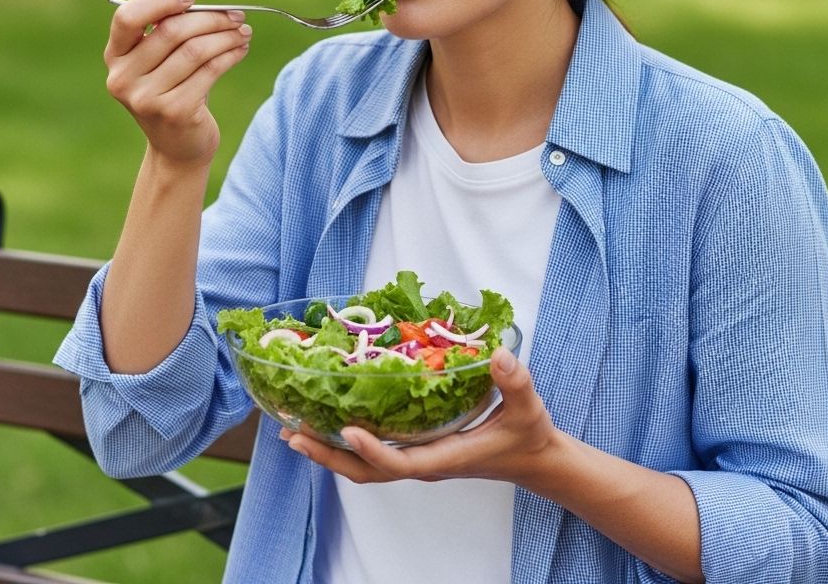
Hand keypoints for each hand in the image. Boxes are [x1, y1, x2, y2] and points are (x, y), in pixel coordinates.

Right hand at [104, 0, 252, 165]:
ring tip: (243, 32)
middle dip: (209, 18)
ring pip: (195, 51)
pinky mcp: (174, 111)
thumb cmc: (171, 89)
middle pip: (171, 32)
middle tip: (236, 15)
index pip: (128, 17)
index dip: (162, 1)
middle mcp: (123, 77)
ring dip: (226, 36)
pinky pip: (210, 71)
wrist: (178, 146)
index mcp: (115, 56)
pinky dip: (230, 55)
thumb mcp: (160, 55)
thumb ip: (158, 17)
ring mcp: (146, 98)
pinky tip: (241, 49)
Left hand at [281, 348, 559, 484]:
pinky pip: (372, 454)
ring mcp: (417, 458)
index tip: (347, 430)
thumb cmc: (528, 435)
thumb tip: (500, 357)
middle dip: (329, 455)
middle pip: (366, 471)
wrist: (534, 460)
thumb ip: (515, 382)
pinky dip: (344, 444)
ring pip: (363, 466)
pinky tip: (327, 423)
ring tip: (293, 432)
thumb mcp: (527, 407)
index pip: (400, 463)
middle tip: (293, 433)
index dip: (373, 451)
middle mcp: (423, 461)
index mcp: (444, 456)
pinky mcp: (415, 449)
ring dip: (329, 451)